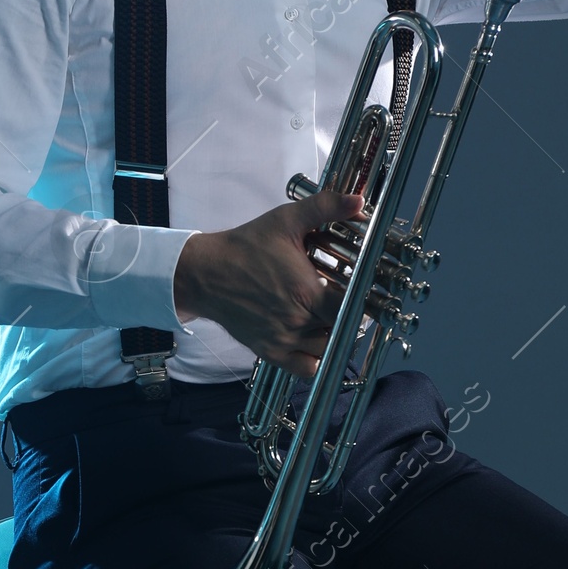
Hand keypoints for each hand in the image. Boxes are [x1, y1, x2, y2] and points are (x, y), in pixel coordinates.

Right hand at [173, 189, 366, 376]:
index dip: (362, 299)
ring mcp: (284, 340)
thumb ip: (324, 208)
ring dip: (333, 334)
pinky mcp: (270, 352)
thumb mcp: (286, 220)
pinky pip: (306, 368)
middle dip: (348, 314)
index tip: (361, 290)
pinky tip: (313, 338)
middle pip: (342, 328)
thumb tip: (358, 200)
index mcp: (307, 292)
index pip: (353, 307)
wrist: (205, 273)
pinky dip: (315, 358)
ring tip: (328, 315)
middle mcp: (297, 321)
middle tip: (344, 298)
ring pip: (327, 349)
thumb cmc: (245, 247)